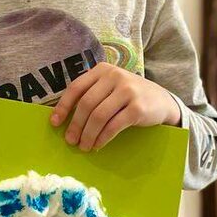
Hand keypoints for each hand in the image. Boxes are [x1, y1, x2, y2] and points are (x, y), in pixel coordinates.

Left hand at [48, 61, 180, 150]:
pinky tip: (98, 145)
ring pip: (98, 116)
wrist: (162, 101)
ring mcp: (128, 91)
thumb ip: (91, 94)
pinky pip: (113, 126)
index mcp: (103, 69)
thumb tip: (64, 117)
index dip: (63, 106)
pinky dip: (102, 138)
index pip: (76, 87)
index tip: (55, 123)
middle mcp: (115, 76)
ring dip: (88, 135)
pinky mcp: (138, 108)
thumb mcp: (110, 87)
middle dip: (75, 125)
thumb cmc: (129, 96)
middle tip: (70, 141)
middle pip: (86, 104)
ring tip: (84, 146)